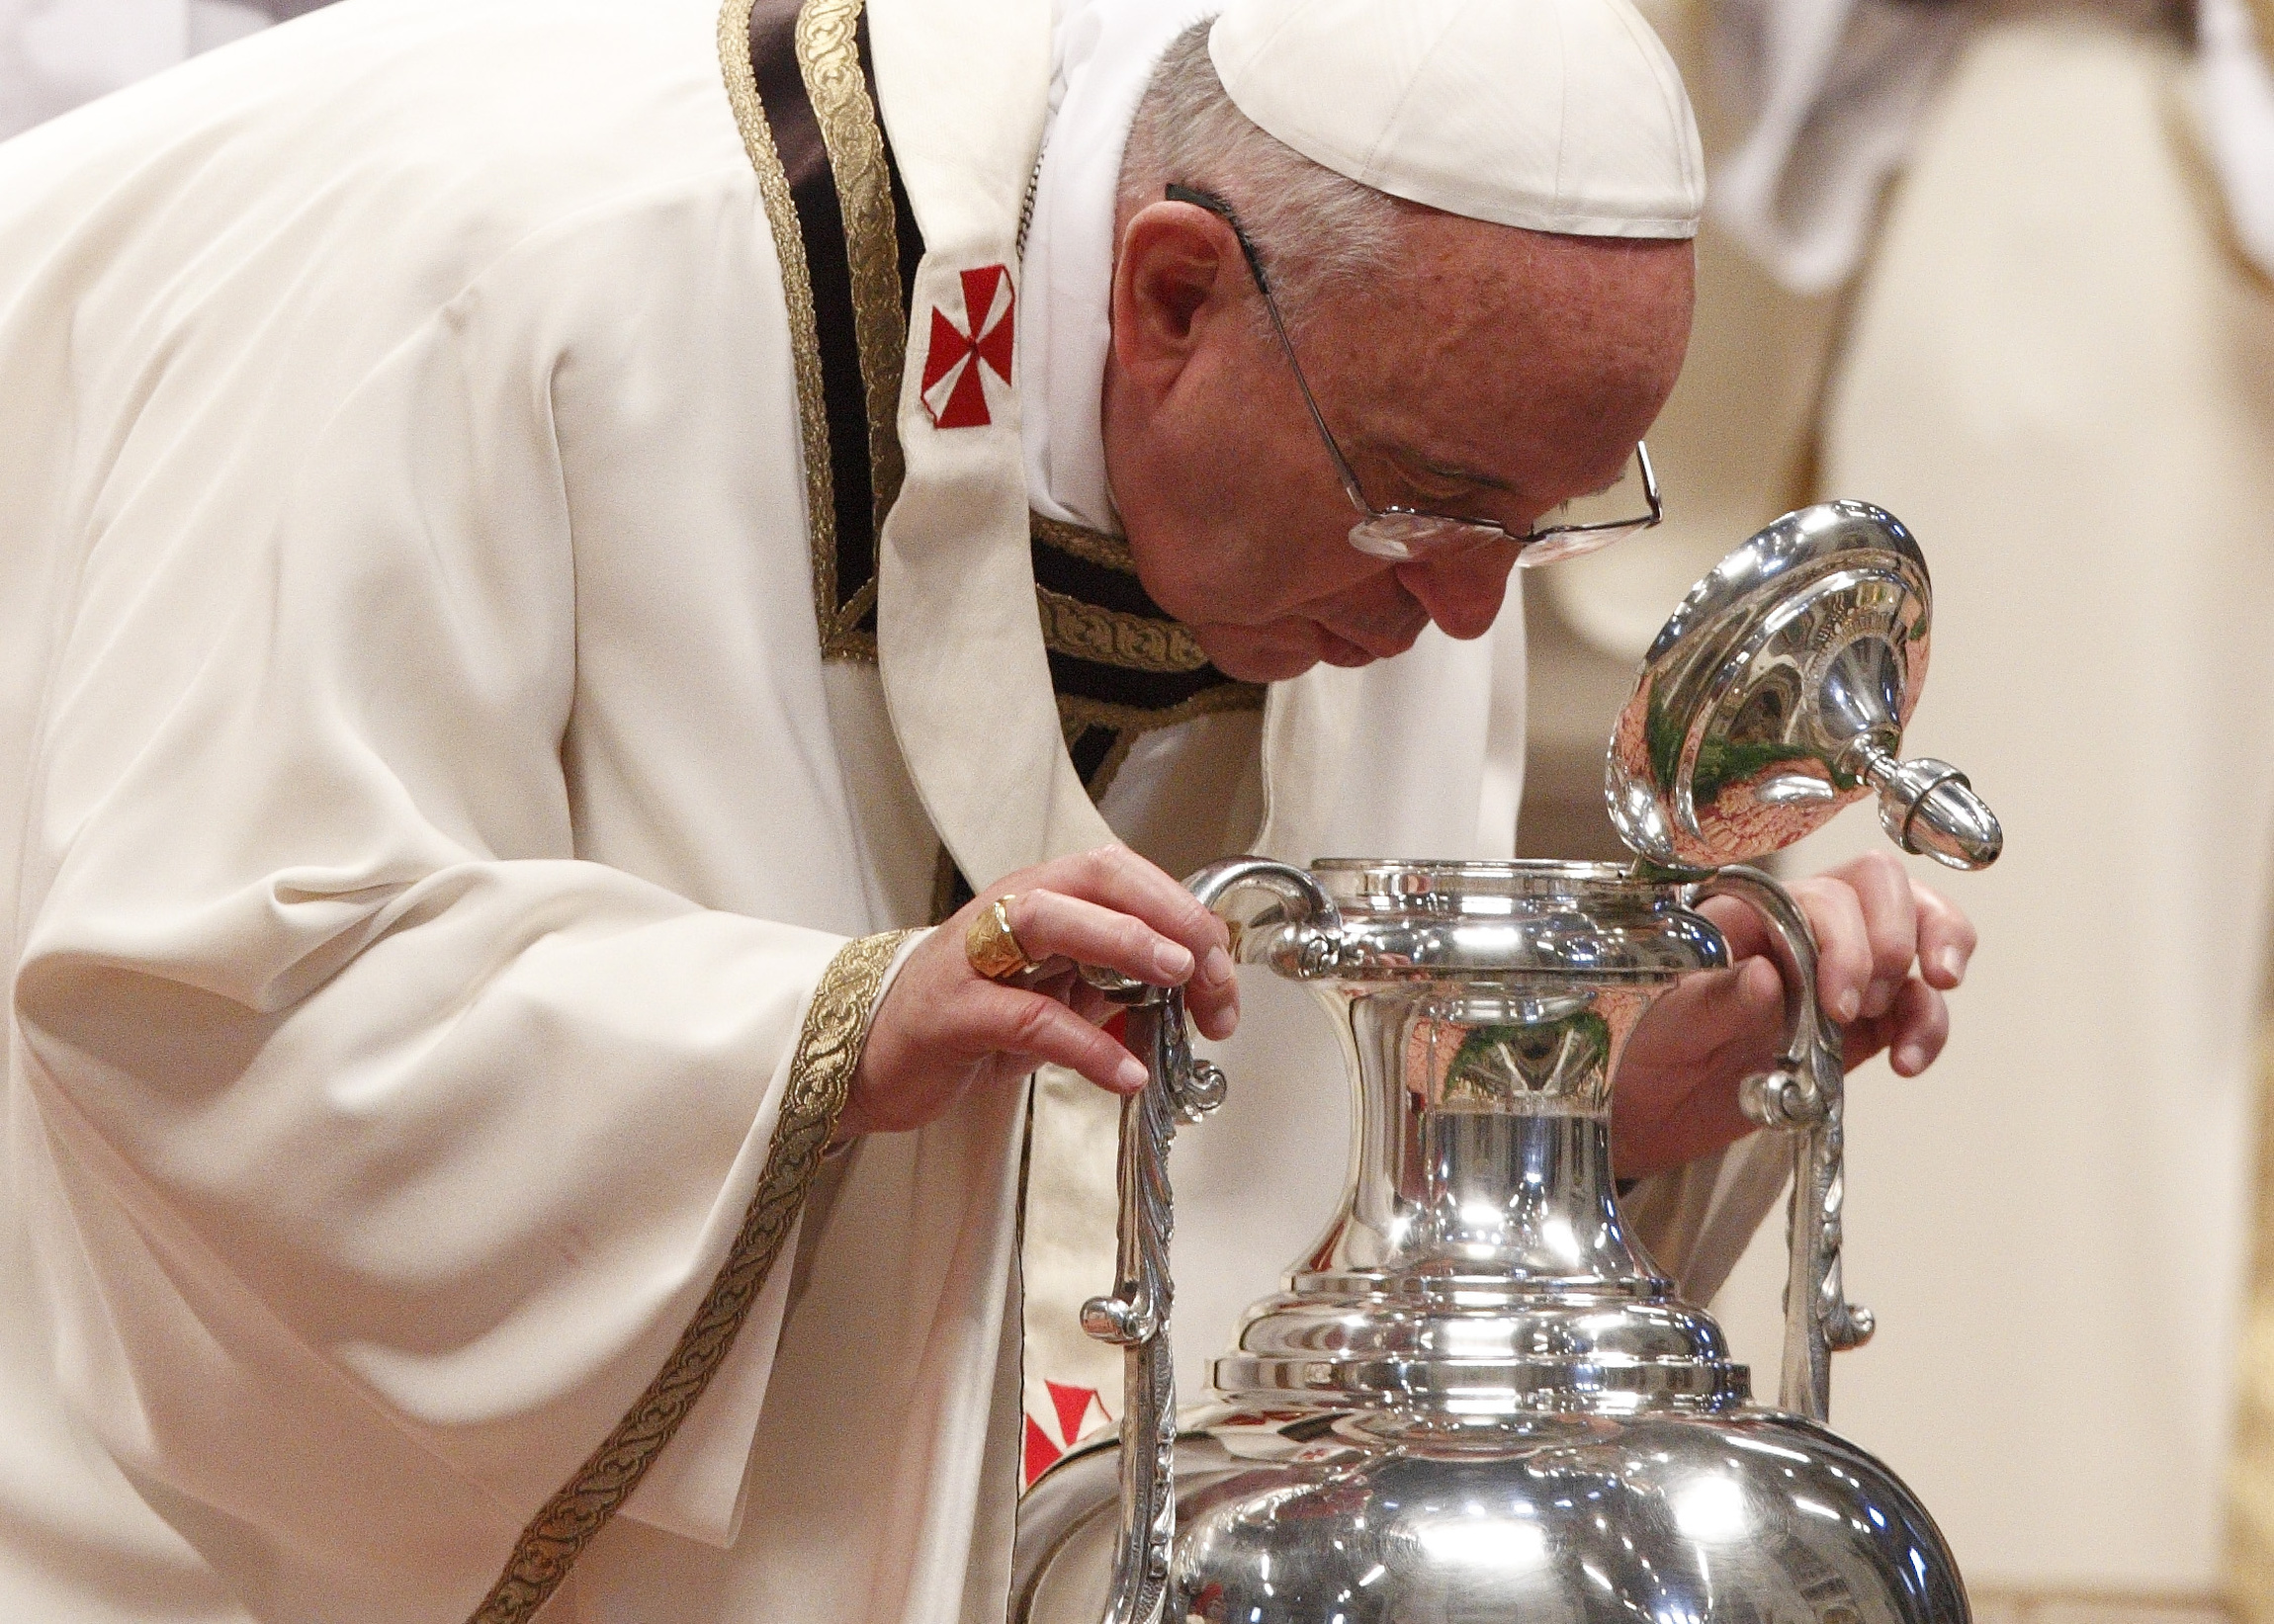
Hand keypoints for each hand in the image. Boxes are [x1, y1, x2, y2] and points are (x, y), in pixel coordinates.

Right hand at [839, 845, 1236, 1140]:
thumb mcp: (1050, 989)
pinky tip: (1125, 1073)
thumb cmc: (968, 1017)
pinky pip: (1028, 1018)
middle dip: (1168, 916)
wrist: (873, 1054)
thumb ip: (1108, 979)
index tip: (1223, 962)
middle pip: (1095, 880)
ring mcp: (974, 956)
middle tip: (1212, 969)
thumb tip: (1190, 987)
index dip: (1180, 907)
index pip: (1121, 873)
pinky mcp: (953, 1011)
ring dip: (1125, 942)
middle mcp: (1008, 908)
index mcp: (1039, 894)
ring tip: (1178, 980)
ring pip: (1051, 921)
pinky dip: (1086, 1044)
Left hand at [1609, 852, 1976, 1180]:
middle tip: (1875, 998)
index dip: (1843, 941)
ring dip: (1936, 957)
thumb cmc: (1648, 1048)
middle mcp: (1800, 929)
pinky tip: (1909, 1061)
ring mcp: (1838, 972)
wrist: (1650, 1108)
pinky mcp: (1862, 1024)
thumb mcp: (1666, 1025)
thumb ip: (1714, 1000)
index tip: (1839, 1004)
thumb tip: (1767, 975)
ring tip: (1931, 1000)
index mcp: (1748, 913)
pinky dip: (1929, 1026)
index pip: (1819, 895)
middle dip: (1896, 934)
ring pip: (1915, 927)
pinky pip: (1917, 1005)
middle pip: (1879, 886)